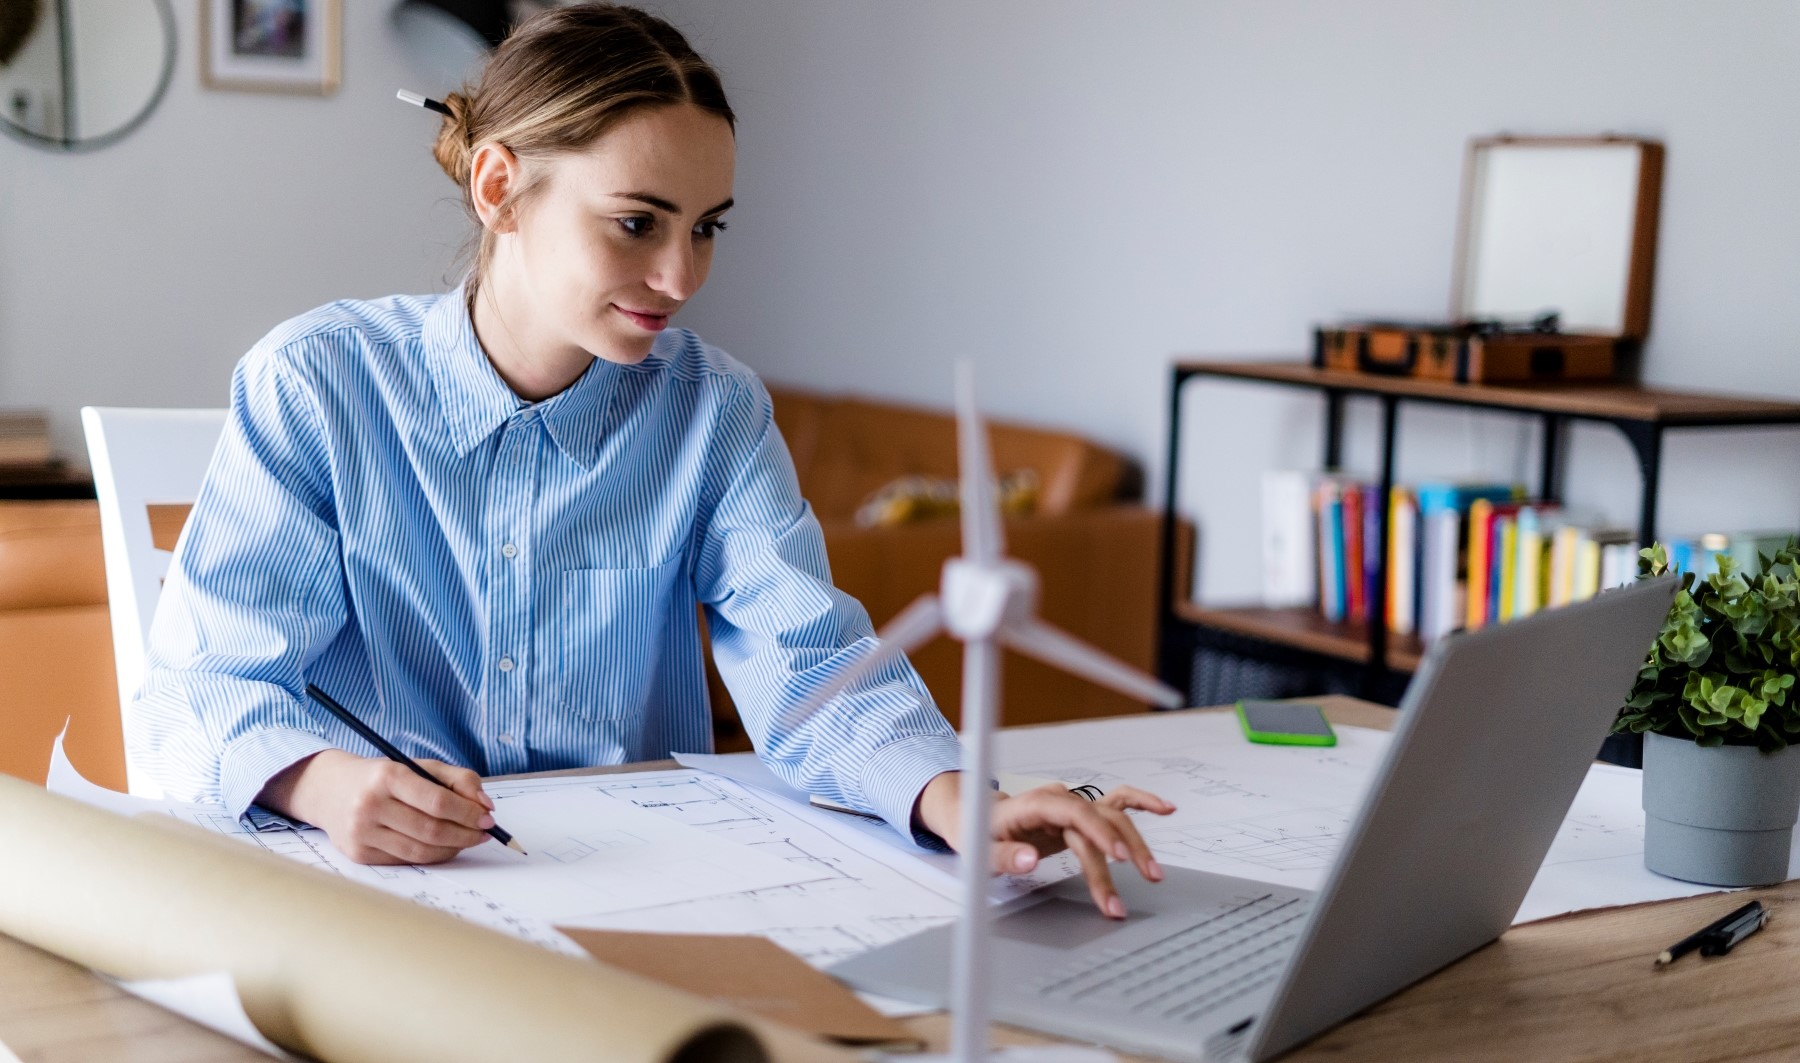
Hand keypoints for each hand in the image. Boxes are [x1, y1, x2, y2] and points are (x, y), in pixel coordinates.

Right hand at [257, 749, 496, 864]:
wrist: (330, 789)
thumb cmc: (383, 777)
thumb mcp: (420, 766)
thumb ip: (458, 780)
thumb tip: (485, 805)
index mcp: (387, 776)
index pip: (437, 802)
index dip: (468, 813)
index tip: (487, 818)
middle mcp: (370, 805)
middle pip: (431, 830)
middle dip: (465, 834)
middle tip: (483, 833)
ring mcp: (361, 833)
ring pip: (419, 851)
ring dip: (452, 849)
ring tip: (467, 840)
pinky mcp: (358, 854)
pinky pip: (404, 861)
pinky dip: (431, 856)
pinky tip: (443, 848)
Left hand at [914, 772, 1176, 917]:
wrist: (974, 816)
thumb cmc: (978, 833)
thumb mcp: (980, 851)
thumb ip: (1005, 857)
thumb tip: (1031, 859)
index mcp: (1035, 805)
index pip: (1074, 813)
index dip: (1097, 832)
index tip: (1115, 856)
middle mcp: (1059, 800)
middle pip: (1099, 821)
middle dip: (1119, 854)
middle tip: (1131, 890)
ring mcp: (1073, 805)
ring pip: (1113, 818)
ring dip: (1136, 844)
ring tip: (1153, 873)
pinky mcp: (1080, 813)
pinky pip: (1116, 802)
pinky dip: (1142, 803)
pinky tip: (1166, 809)